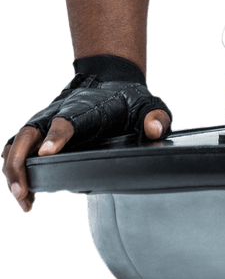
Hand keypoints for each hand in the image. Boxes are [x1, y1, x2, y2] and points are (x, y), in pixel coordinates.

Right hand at [3, 73, 172, 213]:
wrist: (107, 79)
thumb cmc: (127, 99)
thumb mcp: (149, 105)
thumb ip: (156, 117)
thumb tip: (153, 130)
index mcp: (87, 108)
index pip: (68, 120)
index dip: (56, 137)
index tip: (46, 154)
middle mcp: (59, 112)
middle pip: (30, 133)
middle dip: (21, 162)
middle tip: (24, 192)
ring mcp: (45, 120)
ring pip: (18, 141)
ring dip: (12, 170)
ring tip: (24, 200)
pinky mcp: (39, 130)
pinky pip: (16, 148)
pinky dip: (13, 169)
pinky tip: (26, 195)